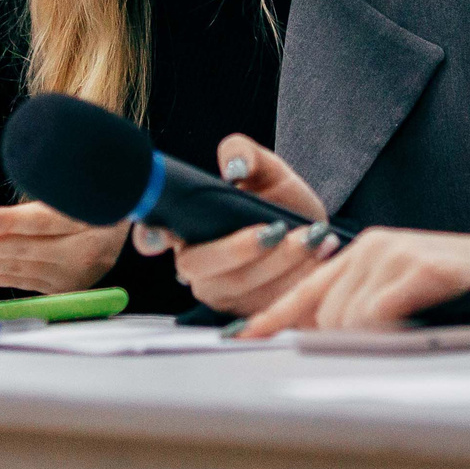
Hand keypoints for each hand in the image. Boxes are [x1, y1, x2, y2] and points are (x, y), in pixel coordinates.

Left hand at [0, 202, 126, 293]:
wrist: (132, 206)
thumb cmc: (94, 190)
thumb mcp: (75, 185)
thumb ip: (40, 201)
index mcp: (95, 218)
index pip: (44, 221)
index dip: (8, 220)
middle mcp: (90, 251)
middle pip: (29, 250)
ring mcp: (81, 274)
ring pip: (24, 269)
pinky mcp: (71, 287)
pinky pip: (27, 283)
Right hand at [141, 136, 337, 315]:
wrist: (316, 234)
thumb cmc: (280, 200)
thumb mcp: (266, 169)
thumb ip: (245, 153)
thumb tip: (233, 167)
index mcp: (186, 228)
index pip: (152, 235)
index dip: (148, 237)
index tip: (157, 236)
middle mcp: (196, 265)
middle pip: (201, 267)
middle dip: (241, 249)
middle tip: (277, 228)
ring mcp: (221, 294)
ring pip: (240, 288)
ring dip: (280, 263)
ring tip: (313, 236)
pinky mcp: (251, 314)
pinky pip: (269, 304)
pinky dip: (299, 278)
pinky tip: (321, 253)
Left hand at [240, 228, 469, 336]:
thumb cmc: (463, 295)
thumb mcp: (404, 299)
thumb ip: (363, 312)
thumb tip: (320, 340)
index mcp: (364, 254)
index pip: (306, 291)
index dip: (273, 318)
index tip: (241, 339)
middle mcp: (371, 246)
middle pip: (326, 316)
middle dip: (347, 344)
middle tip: (394, 342)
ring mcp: (392, 252)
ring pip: (349, 322)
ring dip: (377, 341)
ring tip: (418, 330)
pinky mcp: (414, 266)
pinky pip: (376, 318)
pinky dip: (392, 332)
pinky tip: (420, 325)